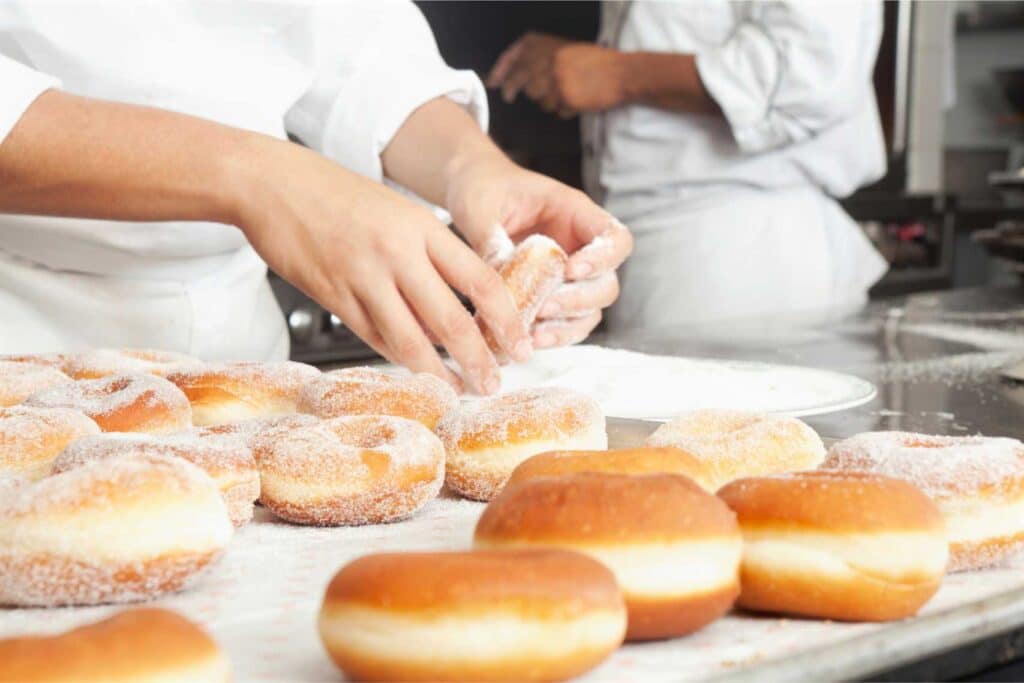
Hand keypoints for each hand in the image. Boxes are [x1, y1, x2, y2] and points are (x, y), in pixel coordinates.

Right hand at [234, 137, 529, 393]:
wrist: (271, 183)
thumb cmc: (336, 195)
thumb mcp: (397, 212)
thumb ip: (429, 254)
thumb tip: (460, 305)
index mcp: (422, 226)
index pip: (480, 279)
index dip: (505, 318)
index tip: (520, 344)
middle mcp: (397, 253)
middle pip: (452, 319)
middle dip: (480, 359)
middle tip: (495, 383)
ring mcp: (363, 278)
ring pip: (412, 340)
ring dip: (440, 374)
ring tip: (458, 391)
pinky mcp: (333, 298)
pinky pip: (375, 338)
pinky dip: (399, 359)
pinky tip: (416, 372)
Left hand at [446, 154, 631, 349]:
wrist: (471, 195)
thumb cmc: (483, 189)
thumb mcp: (481, 207)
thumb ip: (492, 240)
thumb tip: (498, 278)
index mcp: (574, 213)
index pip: (615, 238)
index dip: (603, 258)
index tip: (569, 269)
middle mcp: (580, 246)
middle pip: (607, 283)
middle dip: (580, 300)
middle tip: (545, 306)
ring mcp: (569, 275)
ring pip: (590, 310)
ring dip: (567, 325)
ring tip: (533, 332)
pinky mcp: (551, 295)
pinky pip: (566, 323)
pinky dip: (553, 335)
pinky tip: (529, 339)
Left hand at [488, 32, 625, 114]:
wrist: (622, 73)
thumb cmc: (597, 63)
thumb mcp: (567, 51)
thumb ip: (542, 59)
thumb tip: (515, 77)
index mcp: (550, 45)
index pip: (517, 55)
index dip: (502, 69)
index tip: (492, 81)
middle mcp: (550, 59)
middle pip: (521, 79)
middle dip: (512, 89)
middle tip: (508, 97)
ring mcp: (557, 78)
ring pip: (538, 98)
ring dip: (548, 101)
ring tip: (565, 94)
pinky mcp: (565, 95)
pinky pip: (556, 110)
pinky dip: (564, 110)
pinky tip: (577, 102)